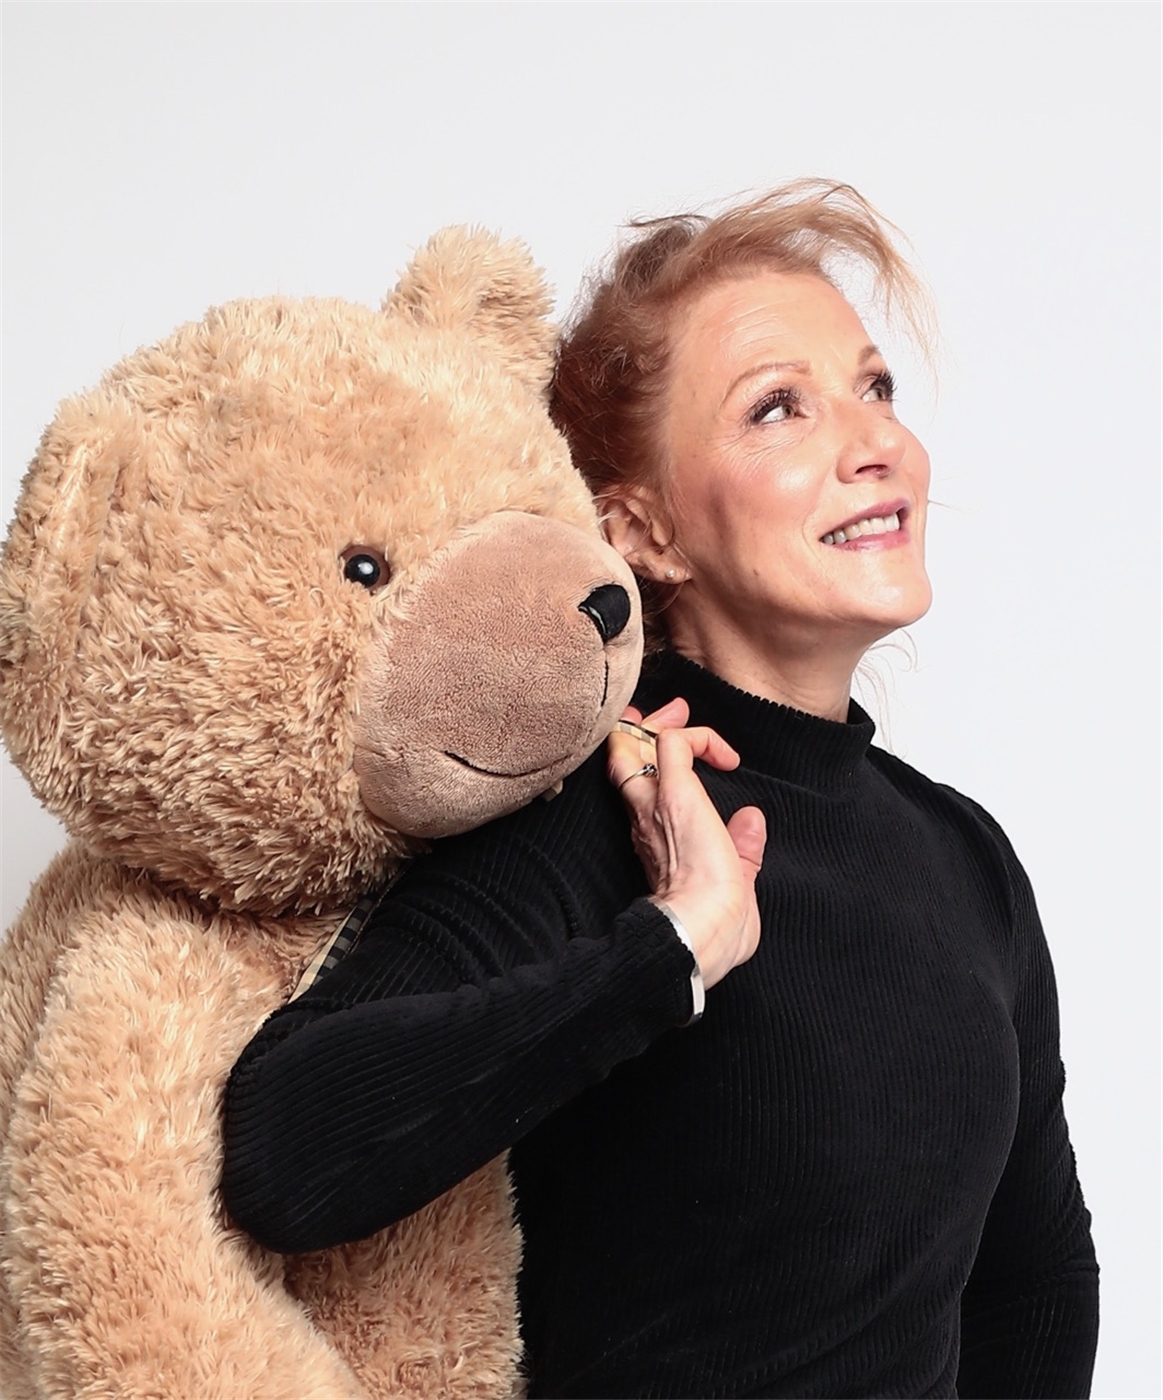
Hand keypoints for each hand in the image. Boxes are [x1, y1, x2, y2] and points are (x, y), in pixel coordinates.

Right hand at [607, 699, 765, 989]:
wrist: (703, 931)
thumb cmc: (718, 928)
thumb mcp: (734, 884)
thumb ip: (742, 851)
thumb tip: (752, 821)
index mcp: (655, 845)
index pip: (640, 794)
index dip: (650, 769)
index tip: (675, 759)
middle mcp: (644, 820)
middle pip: (623, 758)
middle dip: (644, 730)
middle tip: (669, 715)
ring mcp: (655, 804)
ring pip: (633, 743)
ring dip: (660, 724)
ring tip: (679, 714)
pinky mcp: (674, 793)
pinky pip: (673, 741)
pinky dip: (699, 736)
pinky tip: (727, 758)